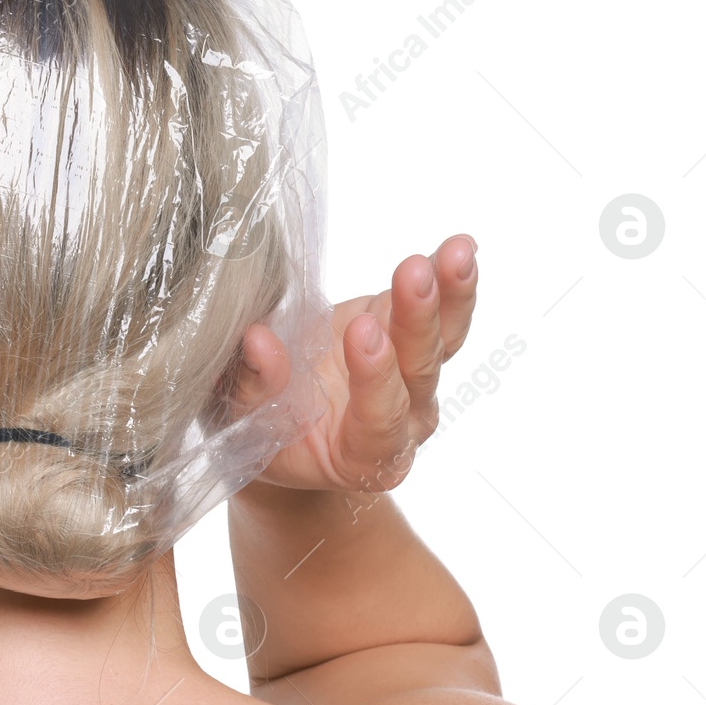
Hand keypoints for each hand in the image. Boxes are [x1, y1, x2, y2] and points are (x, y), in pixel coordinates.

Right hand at [234, 234, 478, 491]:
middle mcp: (402, 423)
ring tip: (456, 250)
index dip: (374, 377)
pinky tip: (460, 246)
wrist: (285, 432)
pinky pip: (440, 312)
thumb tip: (258, 341)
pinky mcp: (408, 339)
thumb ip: (257, 388)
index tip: (362, 332)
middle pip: (419, 371)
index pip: (380, 419)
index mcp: (364, 458)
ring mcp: (412, 382)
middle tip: (413, 275)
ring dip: (450, 293)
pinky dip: (450, 280)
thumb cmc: (261, 436)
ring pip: (442, 339)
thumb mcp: (246, 422)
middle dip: (417, 320)